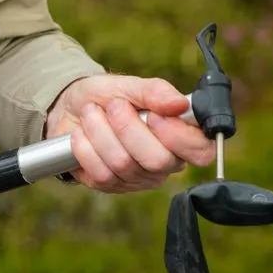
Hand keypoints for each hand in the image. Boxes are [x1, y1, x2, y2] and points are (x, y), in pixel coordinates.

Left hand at [45, 74, 215, 192]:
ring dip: (100, 131)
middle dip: (128, 128)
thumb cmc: (108, 97)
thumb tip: (180, 104)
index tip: (154, 116)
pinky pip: (101, 173)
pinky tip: (82, 134)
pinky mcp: (111, 186)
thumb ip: (156, 92)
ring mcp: (137, 178)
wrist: (71, 109)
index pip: (201, 152)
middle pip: (158, 161)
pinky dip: (85, 147)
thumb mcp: (130, 85)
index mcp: (180, 137)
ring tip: (91, 113)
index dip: (179, 137)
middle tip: (114, 106)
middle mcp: (164, 163)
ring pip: (123, 164)